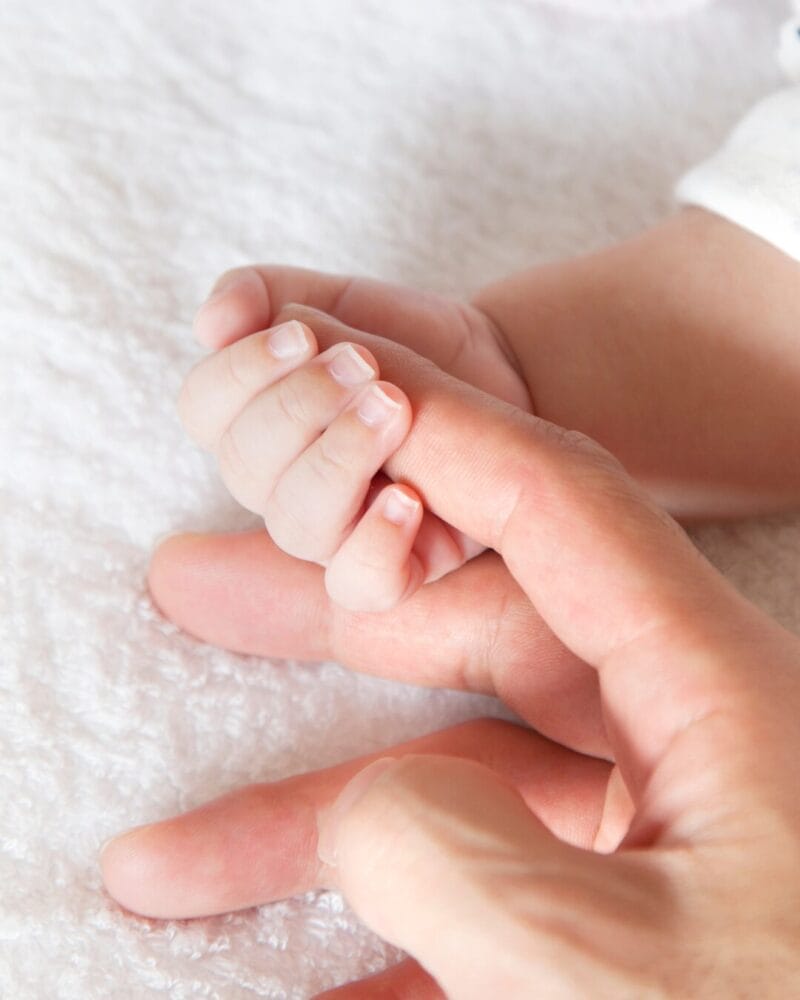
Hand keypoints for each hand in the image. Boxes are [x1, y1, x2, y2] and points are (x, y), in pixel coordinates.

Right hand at [105, 345, 799, 995]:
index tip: (332, 393)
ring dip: (304, 827)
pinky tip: (293, 986)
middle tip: (190, 587)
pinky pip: (483, 903)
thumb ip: (462, 865)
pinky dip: (384, 943)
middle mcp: (677, 743)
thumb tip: (364, 814)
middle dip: (316, 620)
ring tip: (163, 863)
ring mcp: (647, 839)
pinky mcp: (626, 929)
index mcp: (713, 696)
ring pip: (449, 787)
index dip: (435, 435)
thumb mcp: (623, 977)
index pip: (549, 509)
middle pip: (463, 634)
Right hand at [158, 306, 605, 755]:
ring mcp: (333, 534)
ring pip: (296, 525)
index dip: (241, 372)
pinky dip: (375, 543)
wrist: (487, 375)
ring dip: (337, 459)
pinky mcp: (393, 566)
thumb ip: (269, 295)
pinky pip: (359, 585)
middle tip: (361, 363)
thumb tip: (209, 323)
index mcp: (253, 421)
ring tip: (394, 405)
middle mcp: (281, 486)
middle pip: (245, 467)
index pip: (203, 409)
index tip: (302, 332)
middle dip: (299, 407)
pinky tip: (410, 497)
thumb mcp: (340, 300)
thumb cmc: (403, 341)